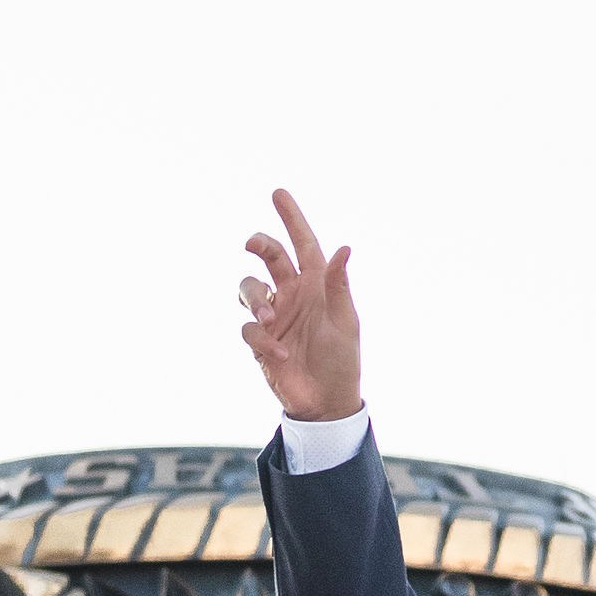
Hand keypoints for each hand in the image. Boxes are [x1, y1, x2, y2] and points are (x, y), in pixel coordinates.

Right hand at [240, 189, 362, 420]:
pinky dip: (261, 339)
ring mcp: (274, 316)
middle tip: (253, 244)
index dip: (291, 219)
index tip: (278, 193)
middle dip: (260, 245)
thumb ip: (338, 287)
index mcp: (316, 285)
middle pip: (269, 257)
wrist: (326, 402)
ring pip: (249, 288)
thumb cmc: (342, 360)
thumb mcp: (345, 322)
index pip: (303, 244)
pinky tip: (281, 355)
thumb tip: (344, 248)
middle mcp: (292, 294)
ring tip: (271, 319)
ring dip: (256, 299)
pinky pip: (250, 328)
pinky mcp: (260, 340)